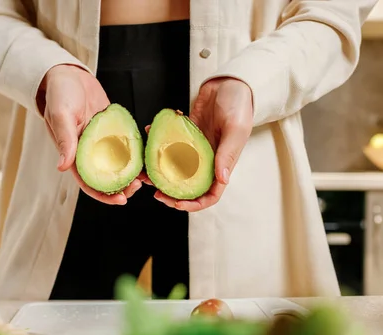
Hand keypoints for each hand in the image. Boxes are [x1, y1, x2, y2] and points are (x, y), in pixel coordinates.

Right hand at [41, 64, 142, 204]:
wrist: (69, 74)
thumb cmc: (59, 93)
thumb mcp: (60, 115)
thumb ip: (65, 141)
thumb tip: (63, 167)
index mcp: (74, 155)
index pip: (89, 183)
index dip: (104, 196)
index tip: (121, 201)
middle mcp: (90, 153)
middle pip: (107, 178)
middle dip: (123, 187)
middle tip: (138, 187)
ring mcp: (103, 142)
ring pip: (120, 164)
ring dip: (133, 173)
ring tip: (147, 177)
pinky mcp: (114, 130)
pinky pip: (127, 145)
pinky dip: (138, 153)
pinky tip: (150, 156)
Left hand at [149, 77, 252, 211]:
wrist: (230, 82)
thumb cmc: (239, 104)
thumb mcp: (236, 129)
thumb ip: (228, 154)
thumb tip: (222, 180)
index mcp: (222, 165)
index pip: (210, 195)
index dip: (194, 204)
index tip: (176, 204)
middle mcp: (207, 161)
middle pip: (188, 186)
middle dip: (171, 193)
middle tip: (155, 192)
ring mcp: (194, 149)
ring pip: (175, 168)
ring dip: (159, 171)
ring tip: (144, 171)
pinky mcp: (185, 135)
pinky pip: (169, 145)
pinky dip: (157, 143)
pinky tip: (148, 135)